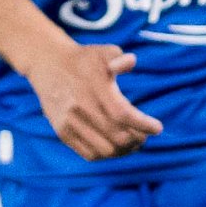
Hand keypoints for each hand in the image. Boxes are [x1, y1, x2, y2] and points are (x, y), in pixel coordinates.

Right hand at [25, 38, 165, 158]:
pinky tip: (116, 147)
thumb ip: (118, 56)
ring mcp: (70, 123)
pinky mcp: (62, 132)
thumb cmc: (83, 59)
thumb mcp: (102, 51)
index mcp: (94, 89)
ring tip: (133, 143)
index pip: (123, 114)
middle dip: (137, 139)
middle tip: (145, 135)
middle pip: (117, 136)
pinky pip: (89, 154)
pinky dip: (107, 155)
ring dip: (124, 151)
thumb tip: (130, 62)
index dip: (143, 125)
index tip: (158, 128)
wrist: (47, 64)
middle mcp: (80, 108)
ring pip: (104, 150)